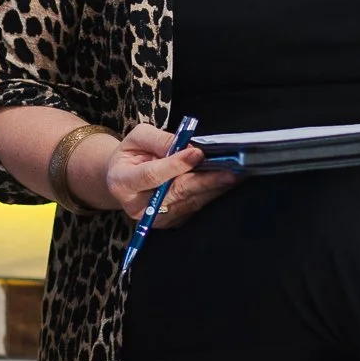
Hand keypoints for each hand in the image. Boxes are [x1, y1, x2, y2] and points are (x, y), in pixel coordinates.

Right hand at [105, 123, 236, 229]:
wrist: (123, 179)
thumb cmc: (132, 155)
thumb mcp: (137, 138)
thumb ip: (160, 140)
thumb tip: (189, 146)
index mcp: (123, 181)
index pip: (152, 175)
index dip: (176, 164)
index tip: (198, 153)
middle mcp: (138, 206)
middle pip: (176, 192)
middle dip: (205, 181)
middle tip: (230, 171)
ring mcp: (155, 218)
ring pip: (190, 202)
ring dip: (214, 189)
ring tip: (236, 175)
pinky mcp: (170, 223)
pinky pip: (194, 208)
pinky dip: (211, 195)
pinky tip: (227, 184)